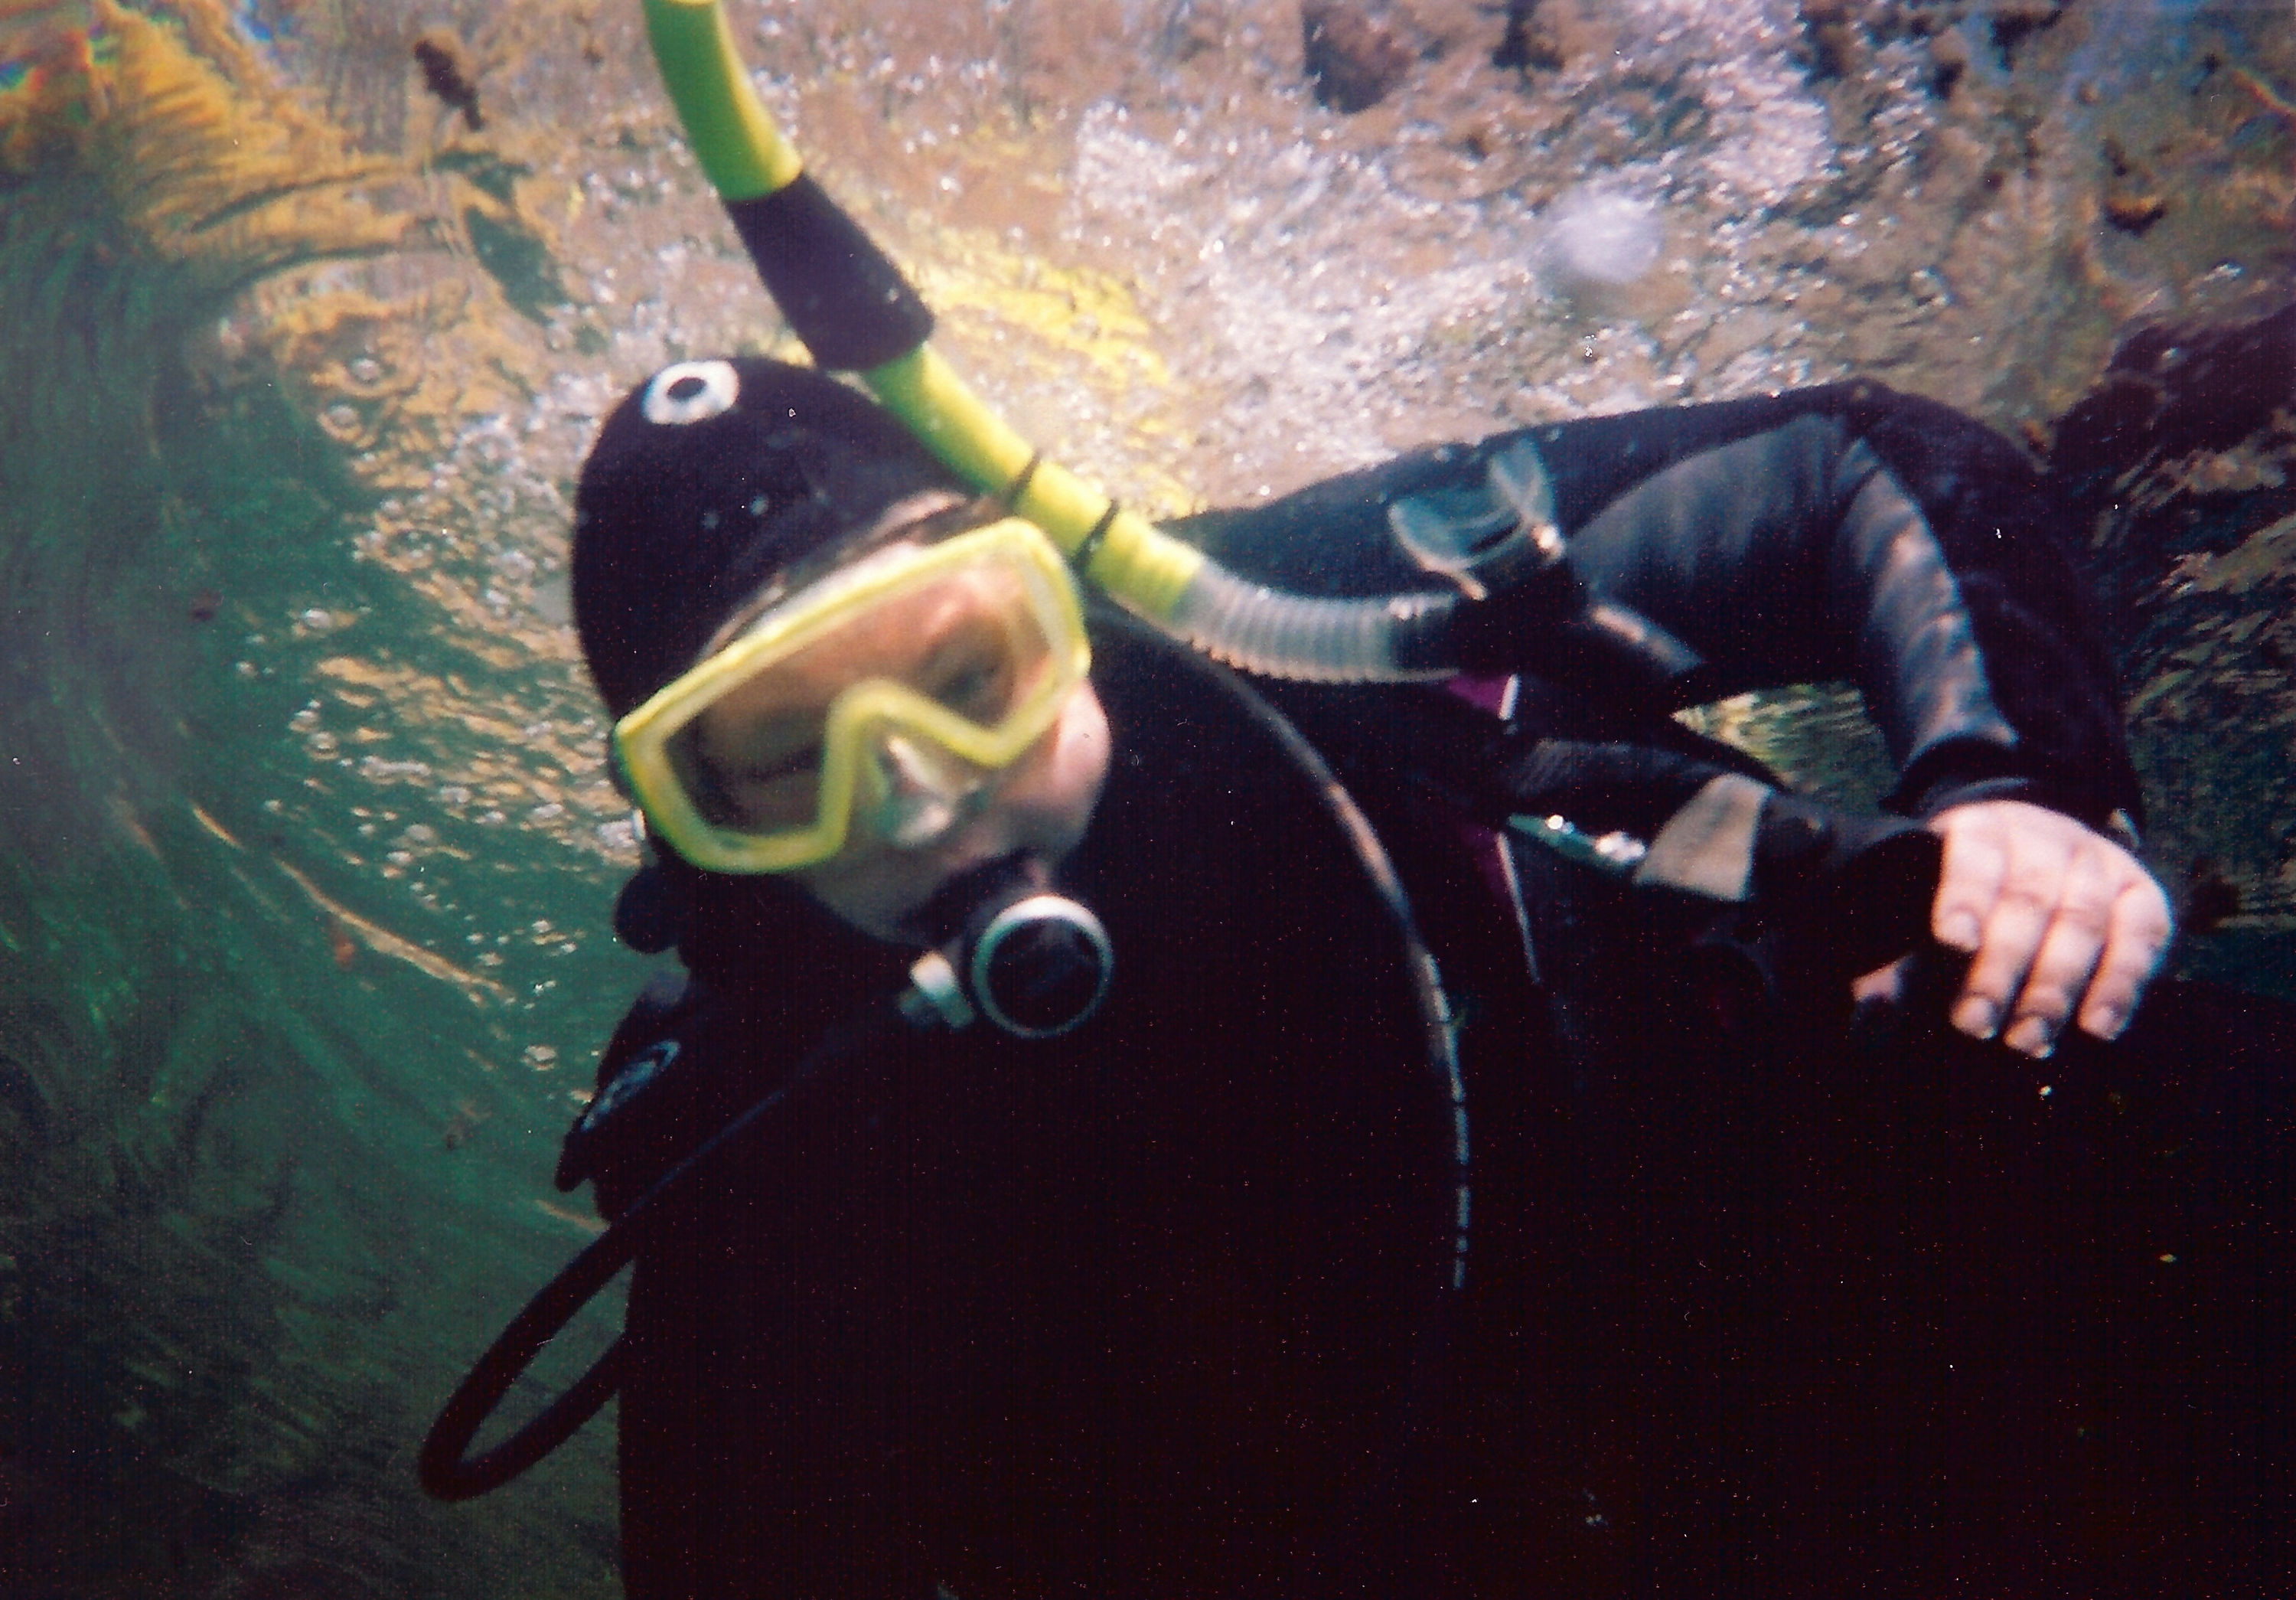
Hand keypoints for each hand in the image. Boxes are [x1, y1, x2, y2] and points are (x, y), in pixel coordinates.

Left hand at [1884, 799, 2171, 1056]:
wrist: (2034, 848)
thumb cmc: (1964, 895)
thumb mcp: (1923, 905)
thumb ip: (1894, 959)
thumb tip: (1872, 1014)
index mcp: (1978, 829)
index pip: (1972, 857)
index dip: (1964, 898)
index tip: (1952, 943)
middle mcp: (2043, 836)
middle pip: (2028, 897)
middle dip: (2002, 967)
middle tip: (1977, 1024)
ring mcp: (2097, 860)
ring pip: (2084, 918)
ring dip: (2056, 986)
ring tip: (2029, 1039)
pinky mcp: (2141, 891)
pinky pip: (2142, 934)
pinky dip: (2122, 982)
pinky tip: (2097, 1026)